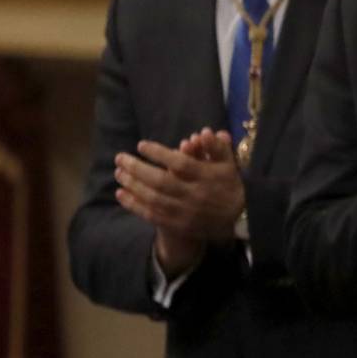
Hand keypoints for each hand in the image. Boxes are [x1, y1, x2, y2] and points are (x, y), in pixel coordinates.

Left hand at [114, 130, 246, 276]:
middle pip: (162, 181)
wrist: (237, 217)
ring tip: (119, 173)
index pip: (180, 164)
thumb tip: (204, 132)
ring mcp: (185, 212)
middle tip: (120, 158)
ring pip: (153, 199)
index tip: (141, 145)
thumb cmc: (228, 184)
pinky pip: (151, 215)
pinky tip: (121, 194)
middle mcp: (195, 195)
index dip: (159, 154)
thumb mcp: (228, 163)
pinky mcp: (177, 225)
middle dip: (137, 169)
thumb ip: (216, 147)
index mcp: (208, 177)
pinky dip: (134, 205)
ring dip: (133, 185)